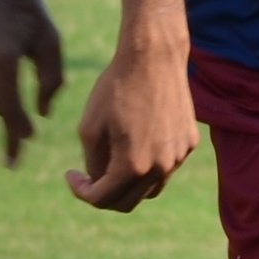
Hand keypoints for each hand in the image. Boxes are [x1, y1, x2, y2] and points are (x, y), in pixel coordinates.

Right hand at [0, 0, 65, 166]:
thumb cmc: (27, 7)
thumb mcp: (49, 40)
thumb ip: (51, 79)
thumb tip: (41, 114)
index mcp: (4, 62)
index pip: (11, 111)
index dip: (19, 133)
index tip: (27, 145)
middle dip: (12, 123)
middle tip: (26, 138)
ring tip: (13, 118)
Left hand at [68, 24, 193, 211]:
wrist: (153, 56)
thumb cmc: (116, 88)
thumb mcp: (90, 127)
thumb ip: (92, 162)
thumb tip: (98, 182)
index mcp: (133, 166)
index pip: (102, 199)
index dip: (81, 191)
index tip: (70, 174)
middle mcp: (161, 168)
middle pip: (127, 202)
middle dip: (103, 194)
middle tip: (88, 176)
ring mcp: (178, 157)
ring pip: (150, 188)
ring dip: (128, 183)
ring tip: (111, 159)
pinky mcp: (189, 143)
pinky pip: (165, 166)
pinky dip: (148, 164)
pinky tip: (136, 140)